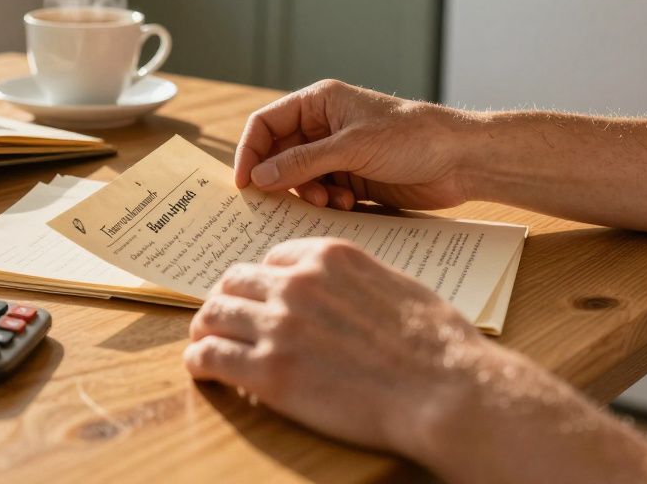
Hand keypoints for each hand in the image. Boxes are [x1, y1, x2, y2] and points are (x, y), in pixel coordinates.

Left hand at [186, 240, 646, 483]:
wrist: (445, 390)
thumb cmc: (438, 344)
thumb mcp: (396, 286)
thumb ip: (357, 283)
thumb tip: (345, 296)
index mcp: (328, 256)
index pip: (272, 259)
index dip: (262, 281)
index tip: (259, 298)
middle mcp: (296, 283)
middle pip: (235, 281)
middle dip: (227, 300)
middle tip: (222, 318)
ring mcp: (278, 325)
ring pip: (214, 314)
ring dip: (206, 327)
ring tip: (204, 342)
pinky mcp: (268, 371)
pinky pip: (211, 356)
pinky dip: (200, 360)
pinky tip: (201, 368)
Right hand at [235, 80, 470, 210]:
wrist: (462, 161)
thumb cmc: (411, 137)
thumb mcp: (351, 147)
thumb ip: (302, 162)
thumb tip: (259, 177)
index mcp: (319, 103)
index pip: (266, 124)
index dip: (250, 151)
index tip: (245, 183)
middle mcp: (324, 127)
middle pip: (280, 155)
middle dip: (282, 179)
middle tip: (287, 201)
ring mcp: (338, 154)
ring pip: (300, 179)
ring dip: (309, 194)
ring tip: (332, 202)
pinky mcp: (353, 179)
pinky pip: (323, 194)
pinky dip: (328, 204)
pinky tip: (349, 206)